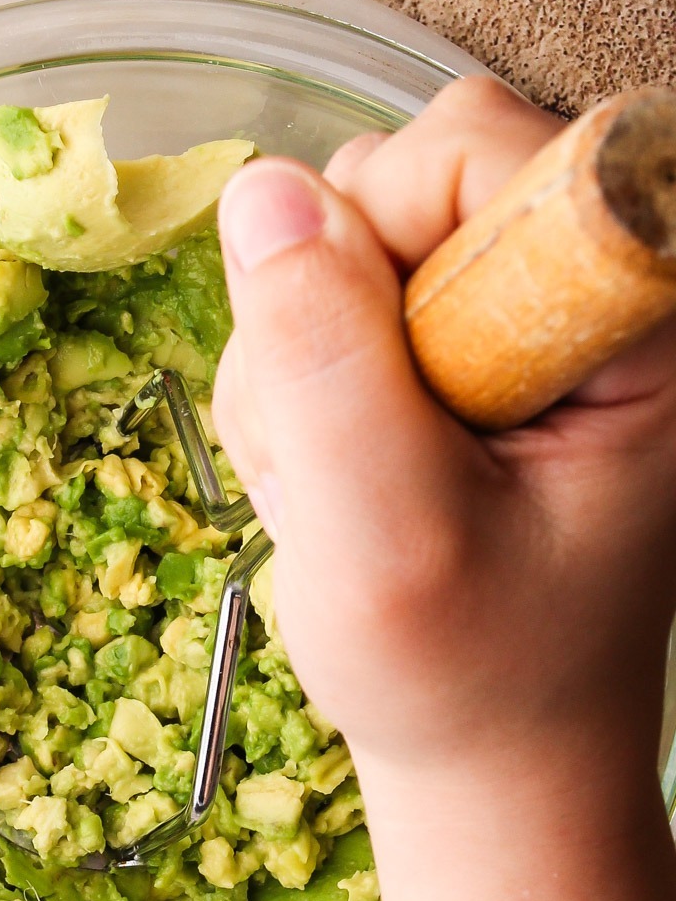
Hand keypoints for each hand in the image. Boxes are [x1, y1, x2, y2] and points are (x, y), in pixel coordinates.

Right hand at [213, 75, 675, 780]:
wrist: (495, 746)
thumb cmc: (469, 674)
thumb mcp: (384, 541)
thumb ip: (325, 367)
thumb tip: (262, 195)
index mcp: (646, 314)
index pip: (479, 154)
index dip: (381, 251)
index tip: (386, 401)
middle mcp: (599, 278)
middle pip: (406, 174)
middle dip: (331, 318)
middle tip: (351, 462)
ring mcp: (529, 298)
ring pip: (351, 232)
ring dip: (305, 363)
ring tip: (349, 488)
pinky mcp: (471, 326)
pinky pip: (337, 287)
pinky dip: (305, 383)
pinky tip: (345, 476)